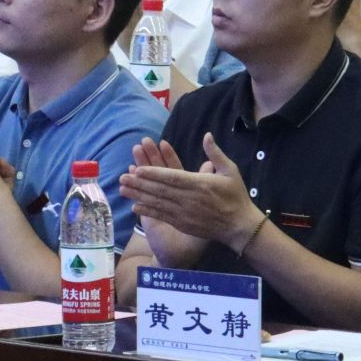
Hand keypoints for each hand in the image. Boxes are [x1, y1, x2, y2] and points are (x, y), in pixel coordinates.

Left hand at [117, 132, 264, 245]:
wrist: (239, 226)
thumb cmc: (236, 196)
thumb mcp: (230, 170)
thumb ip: (215, 153)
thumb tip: (206, 135)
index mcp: (199, 184)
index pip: (172, 177)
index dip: (154, 174)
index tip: (138, 169)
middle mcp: (189, 199)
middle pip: (160, 190)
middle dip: (139, 184)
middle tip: (121, 178)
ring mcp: (184, 213)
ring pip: (157, 203)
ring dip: (139, 196)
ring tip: (122, 190)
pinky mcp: (182, 224)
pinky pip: (162, 216)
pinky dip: (148, 211)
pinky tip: (135, 207)